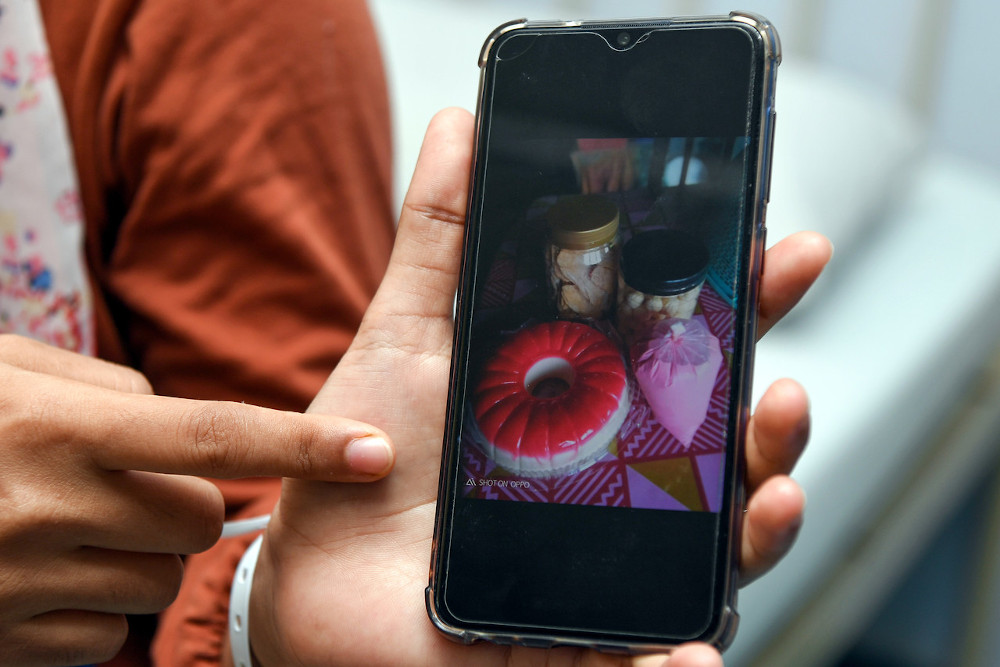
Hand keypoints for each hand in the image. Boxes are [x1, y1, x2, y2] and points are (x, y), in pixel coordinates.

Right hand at [0, 335, 393, 666]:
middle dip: (182, 503)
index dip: (303, 443)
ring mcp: (20, 587)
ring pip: (157, 582)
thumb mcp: (5, 376)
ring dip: (134, 557)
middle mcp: (42, 508)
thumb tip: (182, 428)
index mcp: (52, 426)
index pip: (211, 432)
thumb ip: (101, 392)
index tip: (377, 450)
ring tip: (60, 526)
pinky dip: (90, 610)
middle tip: (118, 483)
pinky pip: (106, 639)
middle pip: (198, 517)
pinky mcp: (7, 645)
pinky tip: (32, 578)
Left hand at [247, 108, 832, 666]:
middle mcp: (616, 488)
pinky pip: (651, 658)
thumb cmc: (359, 466)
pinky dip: (682, 657)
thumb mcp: (404, 342)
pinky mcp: (581, 645)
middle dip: (774, 422)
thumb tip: (461, 126)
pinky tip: (690, 651)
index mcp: (588, 413)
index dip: (743, 312)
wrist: (309, 579)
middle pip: (726, 457)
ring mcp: (607, 569)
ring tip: (768, 493)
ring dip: (762, 525)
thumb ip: (440, 241)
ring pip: (718, 555)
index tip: (785, 257)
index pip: (690, 360)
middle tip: (782, 386)